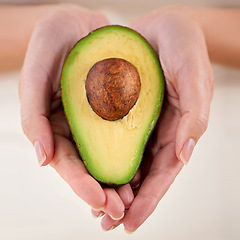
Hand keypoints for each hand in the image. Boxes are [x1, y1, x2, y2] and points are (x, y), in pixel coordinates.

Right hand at [19, 3, 133, 219]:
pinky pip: (124, 140)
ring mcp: (98, 122)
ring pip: (108, 159)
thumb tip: (42, 159)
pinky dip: (131, 159)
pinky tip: (142, 173)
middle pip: (88, 167)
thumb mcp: (39, 68)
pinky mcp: (117, 114)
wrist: (86, 22)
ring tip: (133, 200)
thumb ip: (33, 113)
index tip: (99, 201)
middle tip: (120, 210)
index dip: (80, 184)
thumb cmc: (58, 38)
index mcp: (54, 123)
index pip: (66, 162)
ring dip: (119, 182)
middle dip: (103, 191)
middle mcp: (77, 127)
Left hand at [98, 6, 213, 231]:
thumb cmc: (181, 46)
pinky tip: (92, 173)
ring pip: (126, 162)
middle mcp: (157, 131)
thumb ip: (195, 115)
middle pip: (142, 174)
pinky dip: (103, 159)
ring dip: (112, 186)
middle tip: (106, 223)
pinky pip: (112, 140)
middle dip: (127, 201)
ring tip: (96, 209)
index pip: (164, 172)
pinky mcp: (123, 112)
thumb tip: (183, 154)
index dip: (150, 199)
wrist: (160, 25)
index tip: (132, 222)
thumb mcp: (193, 76)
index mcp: (177, 128)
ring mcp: (139, 123)